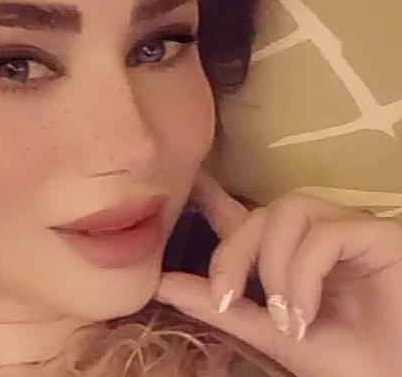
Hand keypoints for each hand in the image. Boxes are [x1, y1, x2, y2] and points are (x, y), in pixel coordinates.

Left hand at [154, 170, 401, 376]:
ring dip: (272, 263)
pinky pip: (324, 233)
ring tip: (281, 315)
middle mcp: (316, 235)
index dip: (212, 197)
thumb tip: (161, 283)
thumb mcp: (276, 337)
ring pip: (287, 211)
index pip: (245, 217)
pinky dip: (303, 273)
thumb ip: (224, 308)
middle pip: (259, 212)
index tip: (184, 179)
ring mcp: (347, 230)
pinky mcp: (376, 234)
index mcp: (291, 257)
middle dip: (231, 252)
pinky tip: (305, 312)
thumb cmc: (353, 364)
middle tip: (224, 298)